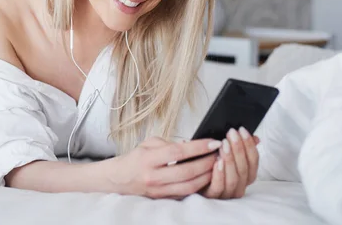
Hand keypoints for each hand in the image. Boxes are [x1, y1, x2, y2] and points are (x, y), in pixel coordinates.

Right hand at [107, 136, 222, 198]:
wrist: (120, 179)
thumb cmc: (136, 158)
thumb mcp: (149, 144)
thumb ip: (169, 144)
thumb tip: (192, 145)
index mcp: (148, 158)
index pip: (177, 152)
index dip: (198, 147)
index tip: (214, 142)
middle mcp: (153, 176)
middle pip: (187, 171)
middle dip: (207, 162)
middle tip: (221, 154)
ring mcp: (159, 190)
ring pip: (189, 185)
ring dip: (207, 176)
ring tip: (218, 165)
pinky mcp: (163, 198)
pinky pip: (186, 193)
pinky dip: (199, 185)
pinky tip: (207, 177)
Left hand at [199, 127, 259, 198]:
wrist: (186, 178)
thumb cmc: (207, 162)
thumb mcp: (221, 152)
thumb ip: (237, 146)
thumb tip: (255, 138)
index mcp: (244, 176)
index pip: (253, 161)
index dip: (250, 145)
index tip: (242, 130)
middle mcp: (239, 186)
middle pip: (244, 169)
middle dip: (239, 149)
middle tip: (231, 133)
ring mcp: (226, 193)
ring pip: (234, 179)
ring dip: (230, 160)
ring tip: (223, 144)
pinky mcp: (212, 196)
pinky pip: (219, 187)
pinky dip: (220, 174)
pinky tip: (217, 161)